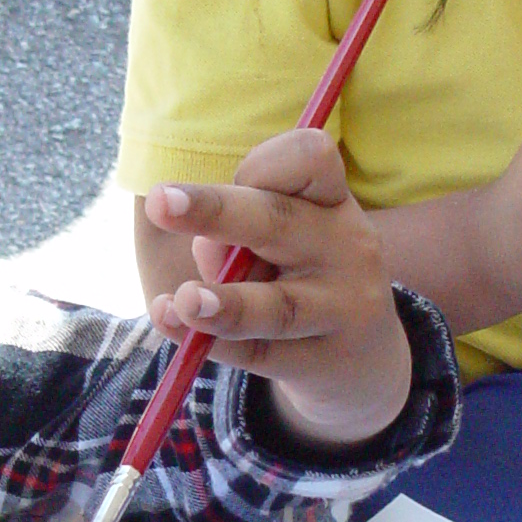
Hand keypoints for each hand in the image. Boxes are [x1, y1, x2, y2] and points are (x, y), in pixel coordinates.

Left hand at [143, 129, 413, 448]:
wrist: (362, 355)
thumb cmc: (302, 274)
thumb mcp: (281, 242)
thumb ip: (241, 235)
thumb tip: (209, 251)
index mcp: (332, 202)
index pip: (310, 158)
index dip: (263, 162)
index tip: (236, 179)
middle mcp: (346, 247)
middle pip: (279, 222)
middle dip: (215, 210)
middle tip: (159, 202)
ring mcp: (342, 310)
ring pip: (278, 305)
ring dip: (227, 304)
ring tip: (185, 301)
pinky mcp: (324, 362)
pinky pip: (259, 353)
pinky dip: (214, 344)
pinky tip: (174, 325)